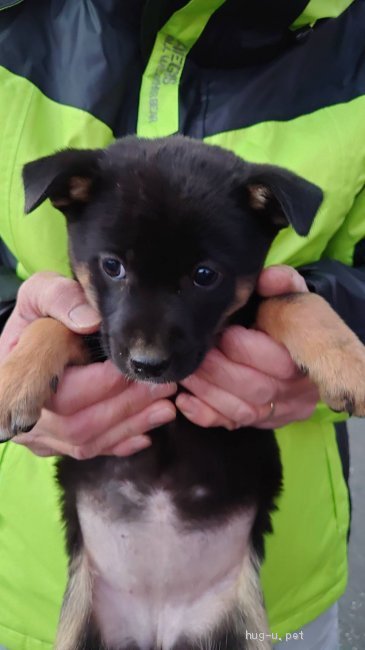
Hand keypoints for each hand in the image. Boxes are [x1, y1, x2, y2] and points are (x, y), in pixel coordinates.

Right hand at [0, 272, 175, 457]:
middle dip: (125, 402)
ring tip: (166, 406)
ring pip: (83, 440)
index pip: (40, 382)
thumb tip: (91, 321)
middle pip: (73, 418)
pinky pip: (88, 452)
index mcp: (13, 366)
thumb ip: (61, 298)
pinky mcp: (54, 444)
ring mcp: (37, 431)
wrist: (31, 341)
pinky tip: (147, 433)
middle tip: (163, 385)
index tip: (123, 372)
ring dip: (130, 424)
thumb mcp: (43, 292)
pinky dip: (120, 443)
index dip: (86, 383)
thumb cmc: (40, 316)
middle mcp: (22, 407)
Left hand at [176, 265, 318, 429]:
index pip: (273, 358)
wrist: (303, 349)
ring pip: (241, 409)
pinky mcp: (264, 421)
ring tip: (183, 374)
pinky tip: (184, 400)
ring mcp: (281, 409)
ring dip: (206, 391)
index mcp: (306, 354)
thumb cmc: (290, 317)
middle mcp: (298, 388)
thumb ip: (281, 282)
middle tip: (192, 355)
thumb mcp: (291, 294)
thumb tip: (267, 278)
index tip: (221, 332)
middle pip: (254, 387)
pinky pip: (233, 425)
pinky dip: (205, 414)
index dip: (241, 346)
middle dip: (216, 370)